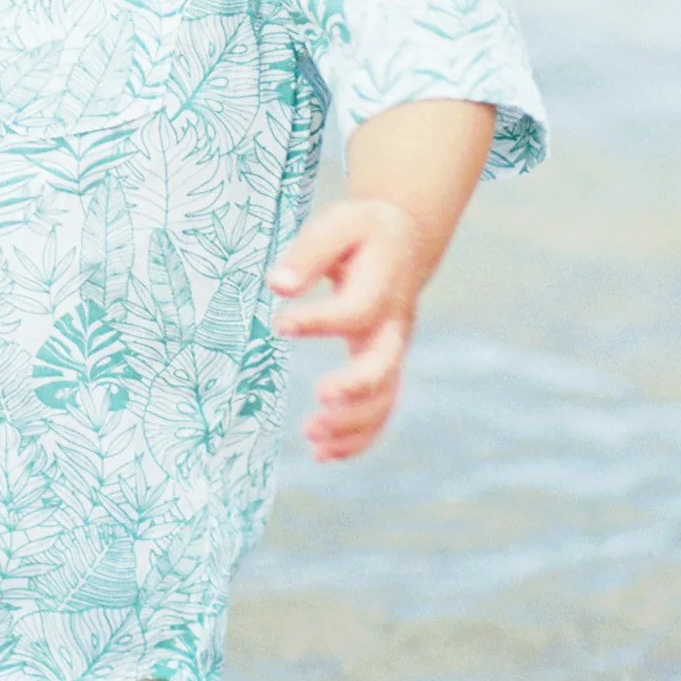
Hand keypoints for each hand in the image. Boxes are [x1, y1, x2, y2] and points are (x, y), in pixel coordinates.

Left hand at [272, 195, 430, 460]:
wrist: (403, 240)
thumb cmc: (362, 232)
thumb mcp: (338, 225)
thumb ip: (308, 253)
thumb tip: (276, 285)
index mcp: (383, 285)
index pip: (355, 311)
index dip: (319, 321)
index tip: (280, 324)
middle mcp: (393, 325)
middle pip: (384, 365)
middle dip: (354, 387)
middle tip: (319, 398)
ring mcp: (393, 351)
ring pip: (384, 398)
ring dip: (352, 424)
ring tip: (311, 437)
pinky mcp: (386, 368)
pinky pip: (380, 410)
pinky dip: (358, 438)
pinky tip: (323, 454)